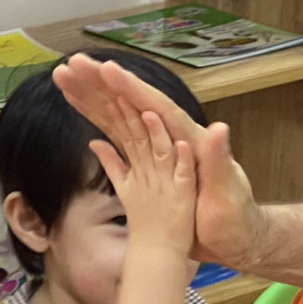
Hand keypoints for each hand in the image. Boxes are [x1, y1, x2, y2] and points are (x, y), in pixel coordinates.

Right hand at [58, 54, 262, 264]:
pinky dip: (101, 126)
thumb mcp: (229, 191)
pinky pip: (120, 140)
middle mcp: (170, 138)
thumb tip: (219, 127)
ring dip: (93, 97)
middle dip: (101, 83)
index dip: (132, 88)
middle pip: (131, 103)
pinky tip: (85, 116)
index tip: (106, 68)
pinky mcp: (150, 166)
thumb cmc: (236, 218)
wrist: (234, 240)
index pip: (157, 106)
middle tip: (72, 63)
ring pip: (120, 116)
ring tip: (66, 78)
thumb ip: (219, 160)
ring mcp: (158, 151)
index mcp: (189, 140)